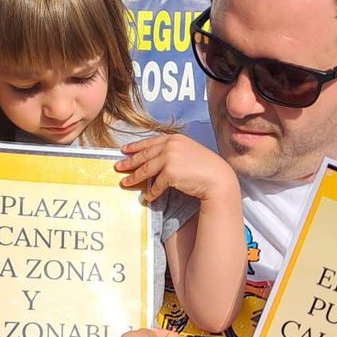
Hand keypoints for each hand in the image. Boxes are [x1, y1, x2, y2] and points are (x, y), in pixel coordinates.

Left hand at [115, 134, 237, 203]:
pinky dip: (151, 192)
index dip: (136, 146)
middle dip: (129, 161)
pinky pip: (156, 185)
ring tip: (125, 183)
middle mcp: (170, 146)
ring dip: (134, 177)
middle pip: (144, 155)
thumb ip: (174, 152)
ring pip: (146, 169)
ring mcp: (169, 158)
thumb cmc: (207, 168)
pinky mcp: (170, 173)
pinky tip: (147, 197)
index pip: (150, 141)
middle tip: (119, 166)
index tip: (125, 150)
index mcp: (175, 138)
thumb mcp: (189, 152)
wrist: (218, 179)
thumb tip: (156, 160)